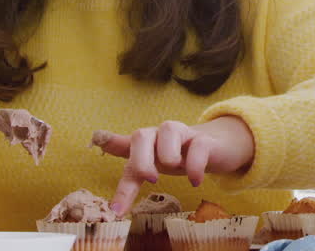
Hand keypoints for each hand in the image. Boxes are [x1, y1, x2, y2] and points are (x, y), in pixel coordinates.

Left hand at [94, 117, 254, 215]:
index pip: (125, 144)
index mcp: (146, 142)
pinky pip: (197, 148)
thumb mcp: (154, 159)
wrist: (217, 148)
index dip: (110, 142)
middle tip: (150, 179)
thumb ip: (129, 158)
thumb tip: (98, 142)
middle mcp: (161, 133)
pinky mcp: (205, 141)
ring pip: (169, 132)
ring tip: (178, 171)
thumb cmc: (179, 154)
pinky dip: (194, 166)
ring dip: (169, 156)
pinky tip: (195, 180)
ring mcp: (184, 134)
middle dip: (141, 160)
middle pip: (141, 135)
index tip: (97, 139)